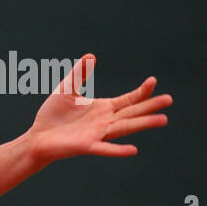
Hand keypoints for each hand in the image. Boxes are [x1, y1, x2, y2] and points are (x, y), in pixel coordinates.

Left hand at [26, 54, 172, 164]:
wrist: (37, 136)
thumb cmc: (53, 114)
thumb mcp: (67, 89)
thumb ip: (80, 74)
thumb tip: (92, 55)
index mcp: (103, 108)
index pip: (128, 99)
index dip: (141, 92)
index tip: (153, 81)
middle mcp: (105, 121)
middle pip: (132, 112)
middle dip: (150, 106)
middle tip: (169, 100)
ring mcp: (97, 134)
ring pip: (124, 128)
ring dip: (143, 124)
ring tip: (162, 120)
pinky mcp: (86, 145)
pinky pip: (104, 148)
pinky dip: (117, 150)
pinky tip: (132, 150)